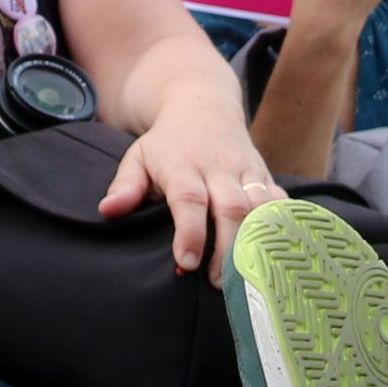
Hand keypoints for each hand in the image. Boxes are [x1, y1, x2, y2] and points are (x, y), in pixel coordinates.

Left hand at [104, 97, 276, 279]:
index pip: (190, 200)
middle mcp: (218, 167)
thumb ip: (125, 185)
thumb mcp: (138, 156)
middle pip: (230, 209)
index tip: (185, 263)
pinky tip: (276, 253)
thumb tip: (107, 210)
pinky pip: (278, 201)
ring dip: (254, 243)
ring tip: (246, 277)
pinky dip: (280, 225)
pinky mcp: (264, 174)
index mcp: (183, 165)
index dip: (190, 233)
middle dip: (226, 249)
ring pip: (258, 208)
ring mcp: (245, 170)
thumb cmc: (166, 142)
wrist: (202, 103)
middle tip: (217, 283)